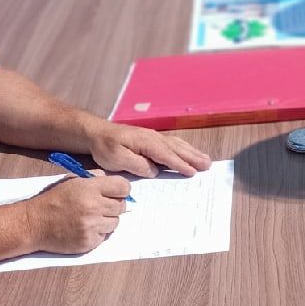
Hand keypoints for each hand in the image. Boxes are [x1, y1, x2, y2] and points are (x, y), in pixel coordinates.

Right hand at [25, 173, 130, 253]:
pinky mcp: (89, 242)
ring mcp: (92, 226)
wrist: (34, 224)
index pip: (124, 187)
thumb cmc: (53, 199)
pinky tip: (84, 228)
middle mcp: (94, 207)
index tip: (115, 192)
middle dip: (114, 205)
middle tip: (100, 206)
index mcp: (91, 188)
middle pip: (121, 206)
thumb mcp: (72, 181)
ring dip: (106, 220)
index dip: (121, 189)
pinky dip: (98, 233)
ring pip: (115, 222)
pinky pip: (104, 236)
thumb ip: (94, 178)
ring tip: (91, 218)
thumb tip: (113, 180)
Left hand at [90, 123, 211, 177]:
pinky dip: (184, 148)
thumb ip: (137, 164)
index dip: (181, 164)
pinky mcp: (151, 139)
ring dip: (192, 152)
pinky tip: (188, 151)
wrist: (96, 133)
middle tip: (208, 165)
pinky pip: (172, 143)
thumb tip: (154, 171)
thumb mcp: (117, 159)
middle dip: (193, 157)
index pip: (167, 155)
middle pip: (177, 148)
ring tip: (205, 159)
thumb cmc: (105, 147)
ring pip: (177, 145)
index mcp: (146, 142)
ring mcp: (153, 137)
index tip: (193, 172)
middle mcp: (153, 137)